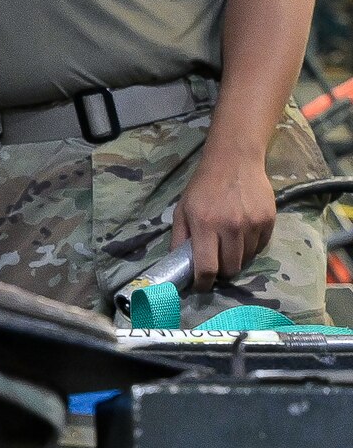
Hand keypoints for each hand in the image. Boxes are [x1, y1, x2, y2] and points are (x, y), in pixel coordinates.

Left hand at [170, 146, 276, 293]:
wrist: (234, 161)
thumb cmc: (203, 186)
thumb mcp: (183, 209)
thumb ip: (179, 237)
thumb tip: (177, 264)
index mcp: (204, 225)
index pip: (207, 267)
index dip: (203, 282)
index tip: (201, 286)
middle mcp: (230, 227)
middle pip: (230, 268)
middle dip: (221, 271)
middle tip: (215, 262)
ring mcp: (252, 225)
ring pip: (246, 259)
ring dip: (236, 258)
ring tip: (228, 244)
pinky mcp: (268, 221)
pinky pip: (260, 246)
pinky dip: (250, 246)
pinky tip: (242, 233)